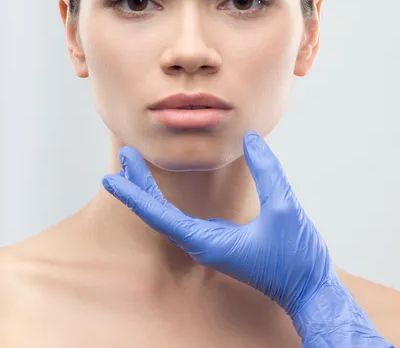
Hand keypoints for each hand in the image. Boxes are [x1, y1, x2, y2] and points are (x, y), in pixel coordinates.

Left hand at [102, 131, 331, 318]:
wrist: (308, 289)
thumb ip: (267, 171)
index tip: (112, 178)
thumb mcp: (284, 208)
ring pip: (168, 216)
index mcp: (208, 242)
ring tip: (136, 165)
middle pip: (158, 214)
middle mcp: (201, 245)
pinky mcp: (217, 242)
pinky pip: (181, 219)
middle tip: (125, 155)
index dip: (135, 195)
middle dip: (138, 185)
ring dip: (150, 191)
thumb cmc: (297, 259)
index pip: (160, 216)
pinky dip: (166, 200)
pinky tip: (162, 187)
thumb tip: (251, 139)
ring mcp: (208, 245)